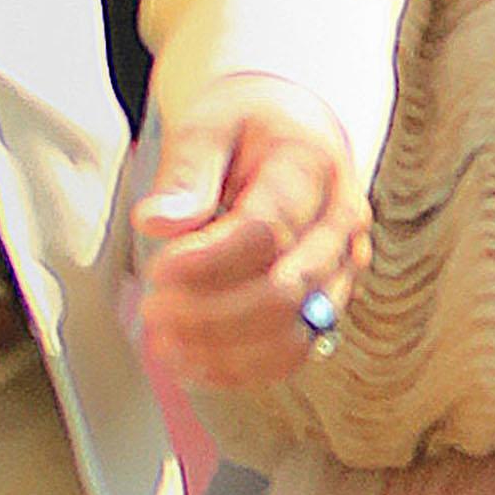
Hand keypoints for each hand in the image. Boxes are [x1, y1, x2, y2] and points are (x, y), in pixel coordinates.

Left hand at [132, 74, 368, 391]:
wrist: (296, 129)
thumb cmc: (247, 127)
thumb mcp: (210, 124)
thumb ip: (186, 170)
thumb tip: (156, 221)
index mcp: (315, 168)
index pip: (266, 231)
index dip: (207, 262)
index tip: (159, 267)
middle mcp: (342, 222)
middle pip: (284, 291)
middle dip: (208, 313)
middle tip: (152, 308)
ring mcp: (343, 267)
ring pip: (294, 333)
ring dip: (221, 350)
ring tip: (163, 343)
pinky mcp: (329, 300)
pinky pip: (294, 353)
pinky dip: (240, 370)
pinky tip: (191, 363)